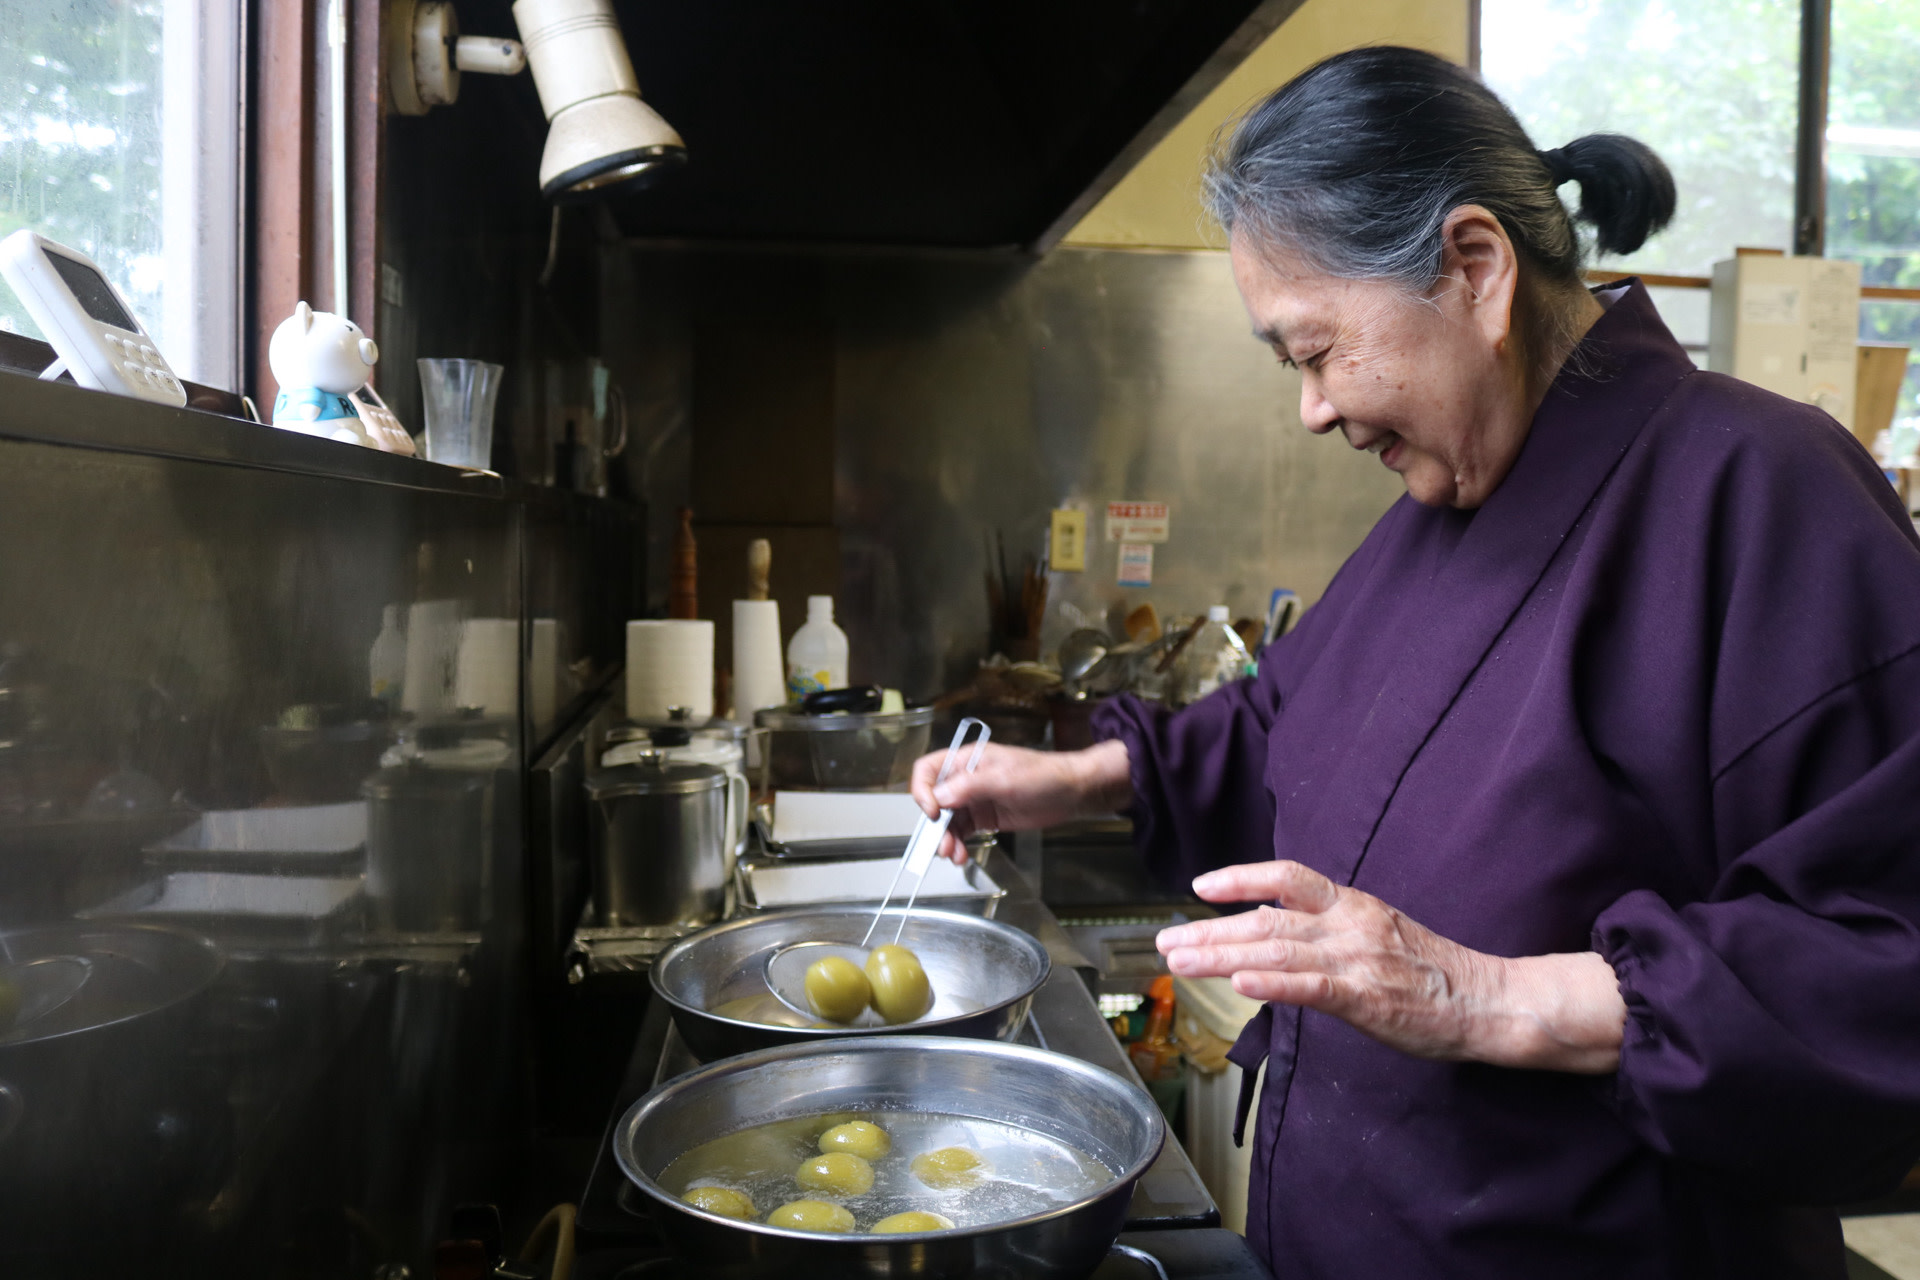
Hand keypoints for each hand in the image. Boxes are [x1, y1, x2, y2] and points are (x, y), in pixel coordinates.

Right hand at [910, 739, 1131, 863]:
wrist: (1071, 792)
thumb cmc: (1044, 775)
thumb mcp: (1005, 779)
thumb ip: (971, 786)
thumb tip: (941, 796)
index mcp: (967, 760)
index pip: (929, 770)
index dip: (924, 791)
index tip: (933, 811)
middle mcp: (966, 779)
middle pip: (935, 800)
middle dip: (935, 824)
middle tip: (941, 844)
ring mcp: (975, 799)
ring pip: (947, 820)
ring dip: (946, 838)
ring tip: (953, 854)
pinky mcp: (984, 817)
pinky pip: (962, 831)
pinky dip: (958, 843)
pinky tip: (961, 854)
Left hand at [1157, 860, 1625, 1072]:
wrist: (1488, 1000)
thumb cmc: (1431, 973)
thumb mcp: (1377, 933)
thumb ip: (1328, 932)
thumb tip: (1277, 938)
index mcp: (1351, 905)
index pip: (1287, 877)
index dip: (1241, 878)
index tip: (1200, 887)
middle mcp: (1347, 925)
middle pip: (1266, 920)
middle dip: (1209, 931)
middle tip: (1165, 941)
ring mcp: (1356, 960)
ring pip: (1276, 952)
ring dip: (1221, 956)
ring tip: (1180, 961)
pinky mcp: (1365, 998)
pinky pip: (1310, 987)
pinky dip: (1271, 984)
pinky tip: (1237, 985)